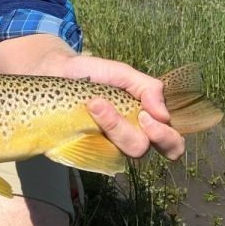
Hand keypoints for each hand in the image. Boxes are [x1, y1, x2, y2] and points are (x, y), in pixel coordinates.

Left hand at [0, 37, 183, 162]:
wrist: (54, 71)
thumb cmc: (91, 74)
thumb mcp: (122, 73)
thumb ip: (147, 87)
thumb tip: (163, 114)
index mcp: (144, 122)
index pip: (170, 143)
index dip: (165, 136)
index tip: (147, 115)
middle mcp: (128, 138)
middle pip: (146, 150)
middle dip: (143, 135)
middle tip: (136, 116)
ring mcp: (105, 147)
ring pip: (122, 152)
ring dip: (114, 126)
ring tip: (95, 103)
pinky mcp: (82, 150)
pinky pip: (95, 154)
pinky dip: (95, 131)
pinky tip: (85, 112)